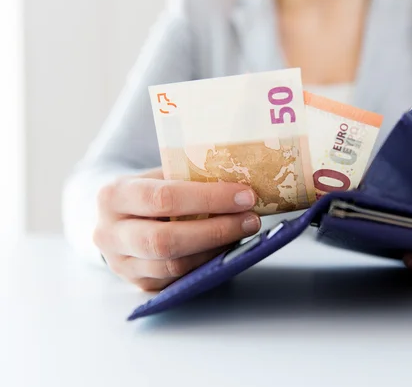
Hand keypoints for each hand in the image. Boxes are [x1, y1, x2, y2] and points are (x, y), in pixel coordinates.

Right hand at [92, 168, 260, 290]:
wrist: (120, 218)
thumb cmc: (150, 191)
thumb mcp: (160, 176)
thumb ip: (191, 179)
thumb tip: (242, 186)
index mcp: (114, 196)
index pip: (163, 198)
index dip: (208, 199)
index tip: (244, 196)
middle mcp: (110, 234)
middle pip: (165, 240)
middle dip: (215, 230)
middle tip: (251, 219)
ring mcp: (122, 265)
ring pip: (173, 266)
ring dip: (215, 250)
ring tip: (243, 232)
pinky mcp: (140, 285)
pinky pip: (178, 280)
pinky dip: (207, 265)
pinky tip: (227, 249)